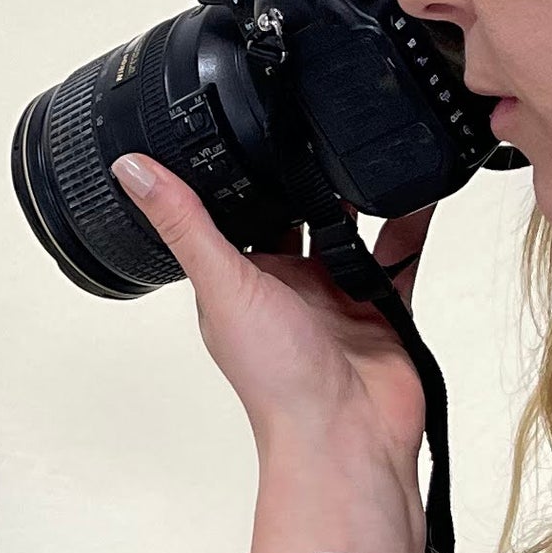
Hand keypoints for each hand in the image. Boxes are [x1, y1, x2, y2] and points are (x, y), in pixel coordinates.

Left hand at [113, 152, 431, 552]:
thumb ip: (185, 224)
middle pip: (295, 215)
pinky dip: (410, 221)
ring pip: (349, 228)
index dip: (236, 174)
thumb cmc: (277, 381)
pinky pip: (398, 252)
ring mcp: (335, 294)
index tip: (241, 122)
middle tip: (316, 120)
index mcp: (237, 280)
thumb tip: (132, 171)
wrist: (348, 432)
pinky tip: (419, 186)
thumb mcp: (222, 285)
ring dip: (357, 193)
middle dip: (306, 176)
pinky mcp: (382, 303)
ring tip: (365, 141)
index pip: (232, 214)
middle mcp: (286, 284)